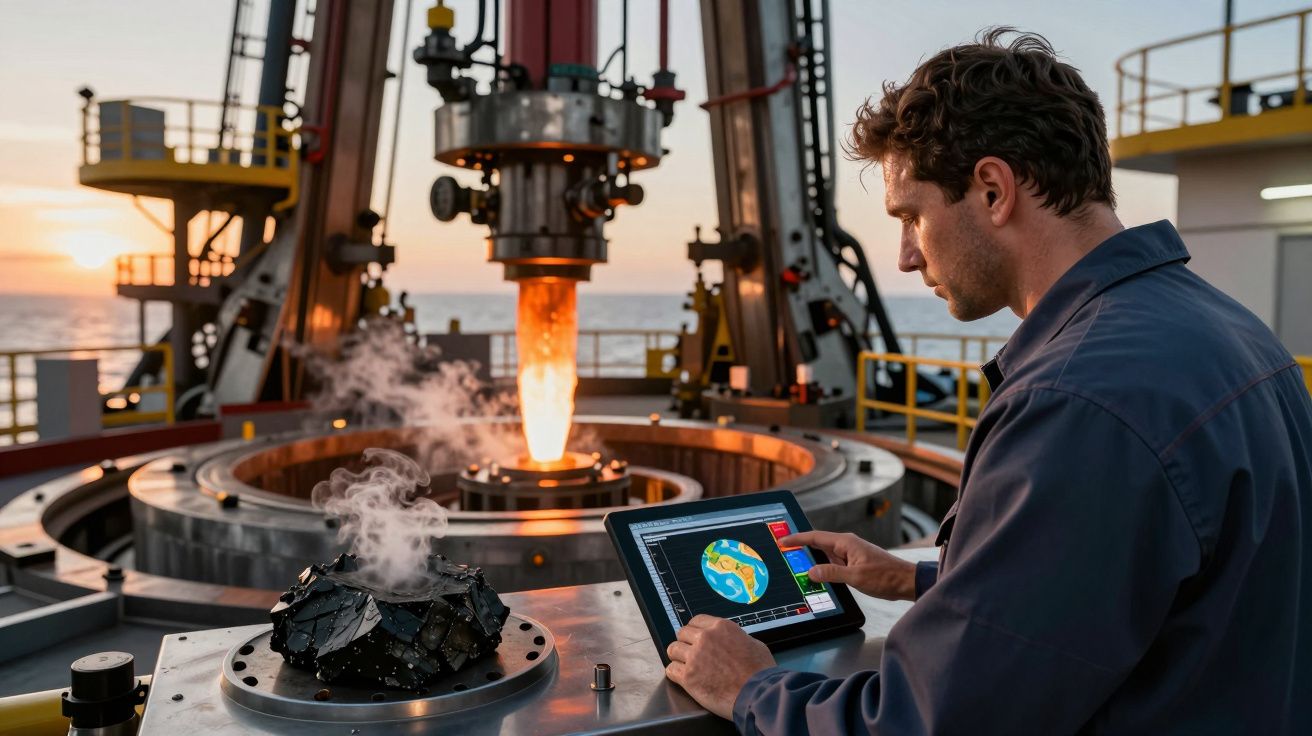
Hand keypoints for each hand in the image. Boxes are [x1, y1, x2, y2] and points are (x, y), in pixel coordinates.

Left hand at [665, 615, 775, 719]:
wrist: (757, 694)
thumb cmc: (760, 672)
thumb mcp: (754, 644)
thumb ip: (738, 638)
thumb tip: (734, 641)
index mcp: (721, 627)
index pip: (696, 621)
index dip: (695, 630)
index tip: (695, 638)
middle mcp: (705, 638)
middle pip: (682, 633)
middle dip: (685, 642)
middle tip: (690, 653)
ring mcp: (694, 657)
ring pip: (673, 650)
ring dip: (678, 657)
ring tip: (684, 665)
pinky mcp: (688, 677)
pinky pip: (671, 669)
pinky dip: (675, 673)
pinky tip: (681, 677)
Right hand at [779, 530, 916, 600]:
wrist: (906, 581)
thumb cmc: (886, 577)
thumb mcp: (856, 577)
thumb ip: (832, 573)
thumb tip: (811, 571)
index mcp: (846, 543)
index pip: (815, 537)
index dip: (797, 539)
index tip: (783, 540)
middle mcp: (847, 545)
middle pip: (818, 543)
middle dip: (800, 547)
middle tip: (784, 550)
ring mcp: (851, 553)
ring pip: (825, 554)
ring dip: (812, 558)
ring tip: (795, 563)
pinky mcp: (854, 562)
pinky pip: (833, 561)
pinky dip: (823, 566)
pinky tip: (817, 573)